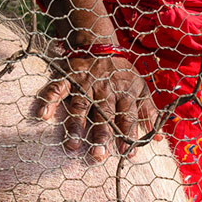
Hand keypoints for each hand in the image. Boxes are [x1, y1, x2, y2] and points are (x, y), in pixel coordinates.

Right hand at [32, 53, 160, 160]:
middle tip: (98, 156)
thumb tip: (157, 140)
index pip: (127, 116)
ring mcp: (86, 83)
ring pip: (80, 106)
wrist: (100, 46)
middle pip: (103, 115)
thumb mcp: (141, 88)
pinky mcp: (69, 76)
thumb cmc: (122, 74)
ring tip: (72, 145)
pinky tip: (43, 114)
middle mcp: (105, 90)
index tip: (127, 154)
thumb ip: (148, 112)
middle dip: (101, 135)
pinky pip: (58, 88)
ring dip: (75, 125)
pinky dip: (49, 99)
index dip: (128, 134)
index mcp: (125, 93)